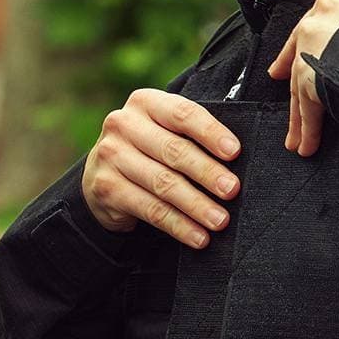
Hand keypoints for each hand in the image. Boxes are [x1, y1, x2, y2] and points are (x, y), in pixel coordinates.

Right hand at [82, 90, 240, 247]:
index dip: (210, 132)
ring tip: (220, 220)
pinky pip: (150, 210)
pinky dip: (178, 225)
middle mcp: (123, 124)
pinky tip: (198, 236)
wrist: (101, 173)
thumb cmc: (149, 148)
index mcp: (145, 102)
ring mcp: (111, 156)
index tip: (235, 152)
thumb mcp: (164, 130)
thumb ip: (192, 134)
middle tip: (232, 190)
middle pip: (173, 150)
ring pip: (163, 183)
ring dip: (196, 205)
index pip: (182, 113)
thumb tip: (237, 157)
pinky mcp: (106, 187)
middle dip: (207, 172)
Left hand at [267, 0, 338, 156]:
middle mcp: (325, 13)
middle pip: (302, 47)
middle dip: (288, 66)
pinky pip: (308, 105)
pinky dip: (308, 128)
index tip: (304, 40)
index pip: (323, 18)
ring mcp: (314, 43)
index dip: (309, 35)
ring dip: (301, 115)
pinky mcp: (310, 72)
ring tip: (297, 137)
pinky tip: (306, 143)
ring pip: (302, 82)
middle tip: (278, 75)